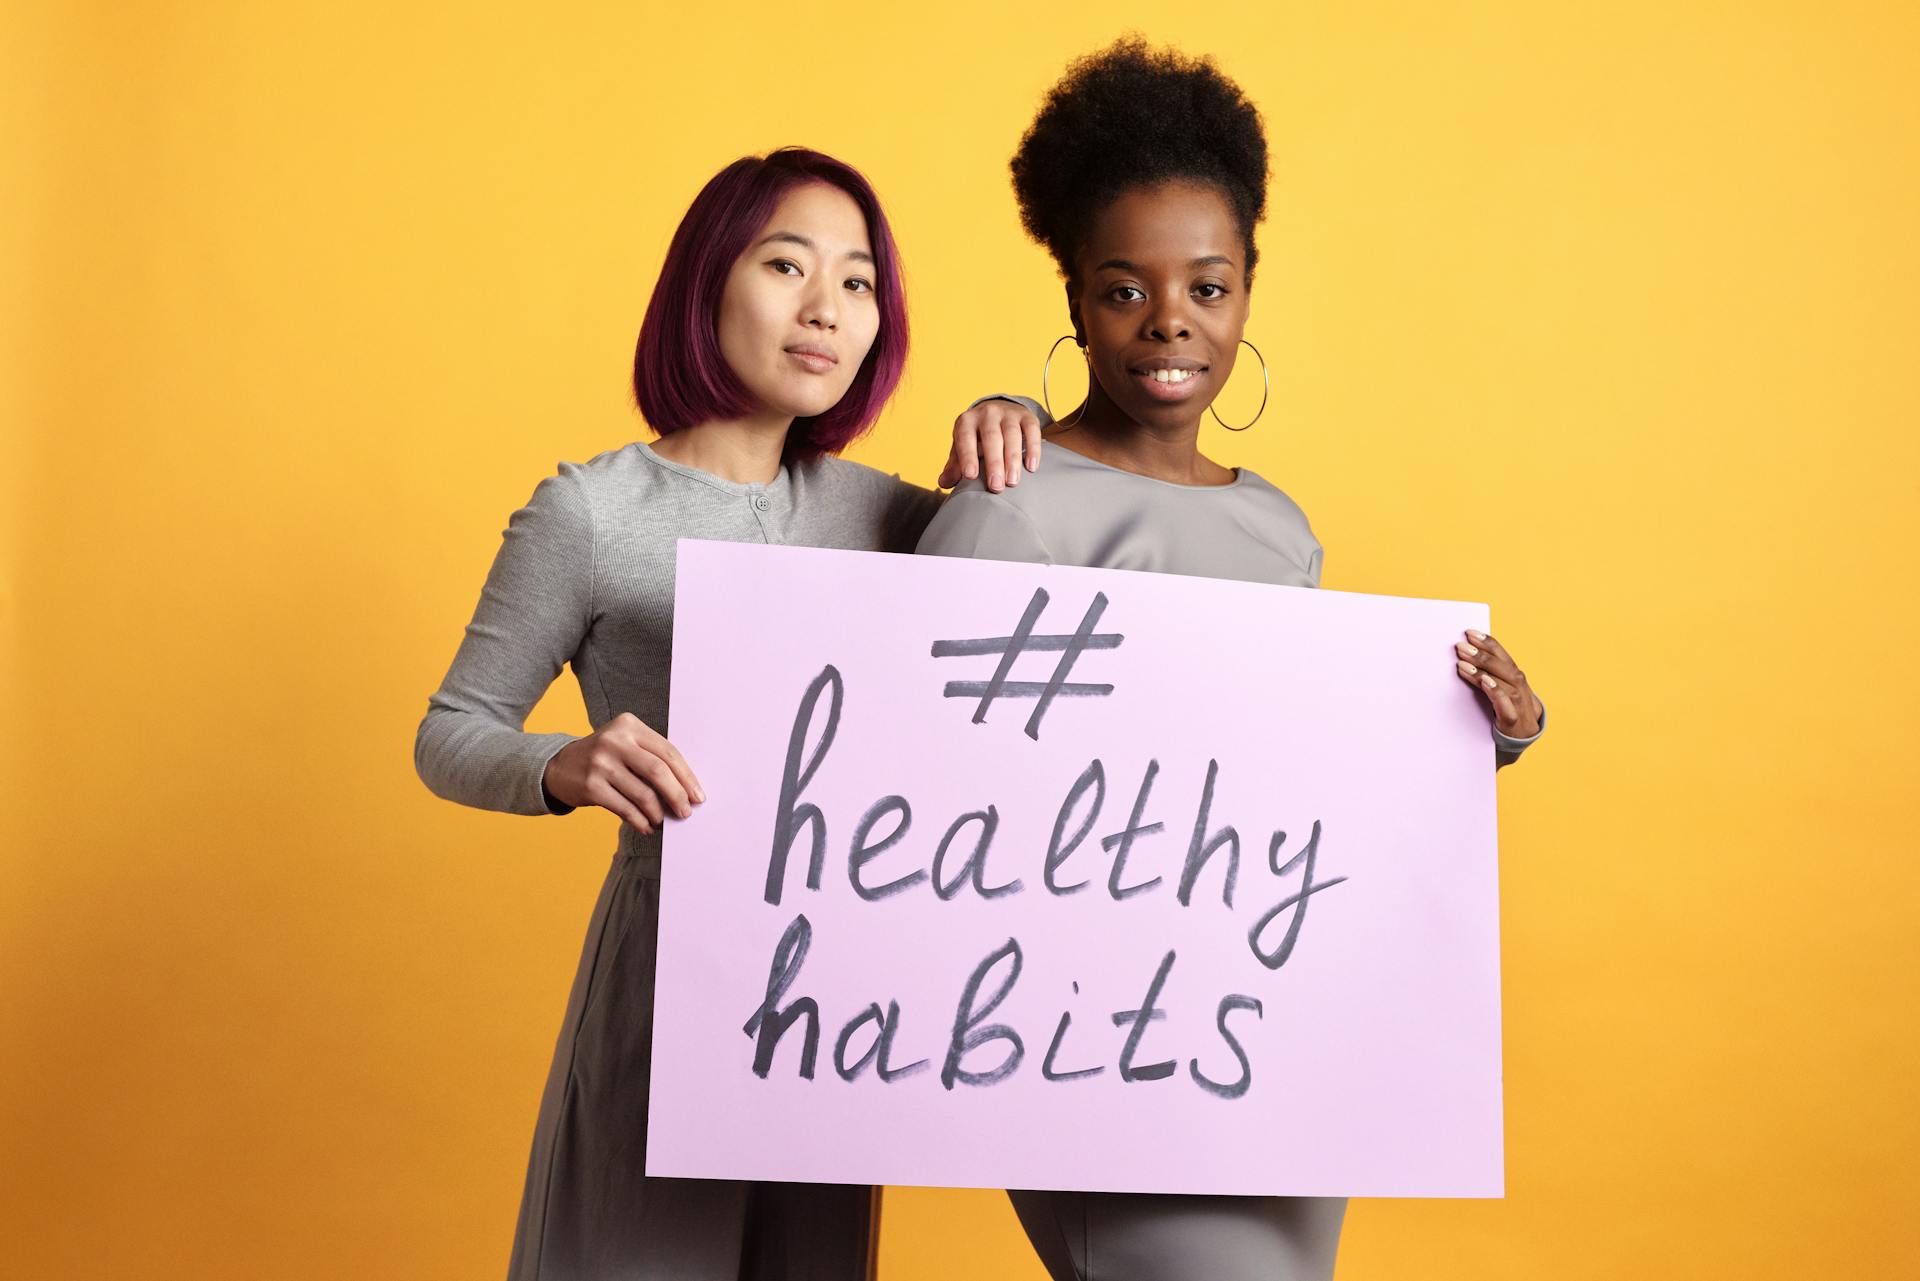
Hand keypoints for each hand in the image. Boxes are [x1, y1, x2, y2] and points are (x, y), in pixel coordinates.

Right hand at [543, 712, 705, 835]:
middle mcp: (615, 740)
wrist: (559, 766)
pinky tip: (647, 826)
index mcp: (629, 725)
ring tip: (663, 821)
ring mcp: (601, 763)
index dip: (687, 776)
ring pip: (643, 793)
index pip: (668, 752)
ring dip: (658, 813)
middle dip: (677, 795)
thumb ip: (652, 758)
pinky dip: (641, 821)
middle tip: (686, 812)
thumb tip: (686, 790)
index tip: (698, 796)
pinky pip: (625, 808)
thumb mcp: (625, 745)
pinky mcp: (591, 786)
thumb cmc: (604, 758)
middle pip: (658, 771)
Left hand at [936, 399, 1042, 492]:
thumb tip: (943, 483)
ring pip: (1012, 435)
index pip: (965, 438)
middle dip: (994, 463)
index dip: (968, 456)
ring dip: (1013, 459)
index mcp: (966, 421)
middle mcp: (987, 413)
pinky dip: (1033, 449)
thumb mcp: (963, 448)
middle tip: (996, 487)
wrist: (999, 412)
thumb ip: (955, 466)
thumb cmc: (977, 438)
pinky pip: (1032, 431)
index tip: (971, 476)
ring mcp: (1008, 413)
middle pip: (991, 438)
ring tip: (1012, 482)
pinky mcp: (1027, 416)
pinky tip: (1031, 467)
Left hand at [1453, 630, 1543, 738]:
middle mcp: (1521, 688)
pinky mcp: (1513, 722)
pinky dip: (1497, 691)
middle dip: (1482, 654)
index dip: (1488, 643)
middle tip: (1460, 646)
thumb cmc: (1504, 714)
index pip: (1503, 656)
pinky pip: (1507, 704)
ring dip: (1484, 670)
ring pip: (1505, 682)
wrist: (1520, 742)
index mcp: (1516, 679)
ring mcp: (1519, 705)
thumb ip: (1487, 677)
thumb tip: (1464, 658)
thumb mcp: (1498, 693)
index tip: (1469, 633)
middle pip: (1504, 666)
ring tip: (1463, 663)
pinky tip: (1484, 682)